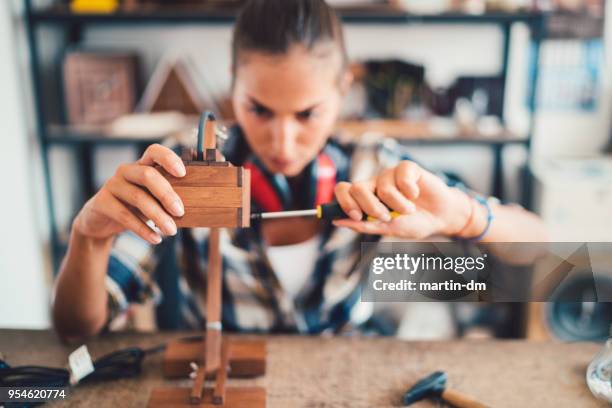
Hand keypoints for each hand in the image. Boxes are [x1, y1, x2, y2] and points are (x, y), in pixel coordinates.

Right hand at [72, 144, 185, 243]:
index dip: (168, 158)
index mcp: (141, 165)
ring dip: (158, 216)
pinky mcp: (101, 202)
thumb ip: (167, 197)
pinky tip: (156, 239)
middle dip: (166, 194)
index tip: (182, 173)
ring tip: (172, 231)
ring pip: (138, 197)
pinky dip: (143, 229)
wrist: (101, 223)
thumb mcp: (152, 199)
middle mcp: (125, 171)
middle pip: (147, 175)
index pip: (154, 151)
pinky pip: (124, 215)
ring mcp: (111, 185)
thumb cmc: (134, 208)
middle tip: (180, 212)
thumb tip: (196, 205)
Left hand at [333, 161, 472, 238]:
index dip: (345, 202)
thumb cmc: (413, 222)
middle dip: (371, 207)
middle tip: (387, 217)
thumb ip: (363, 225)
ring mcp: (390, 174)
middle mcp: (375, 184)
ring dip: (398, 205)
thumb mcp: (387, 229)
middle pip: (357, 187)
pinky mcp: (407, 168)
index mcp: (366, 198)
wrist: (440, 217)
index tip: (357, 215)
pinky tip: (416, 194)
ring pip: (382, 187)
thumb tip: (337, 220)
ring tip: (409, 209)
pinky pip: (401, 177)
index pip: (343, 190)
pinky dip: (410, 192)